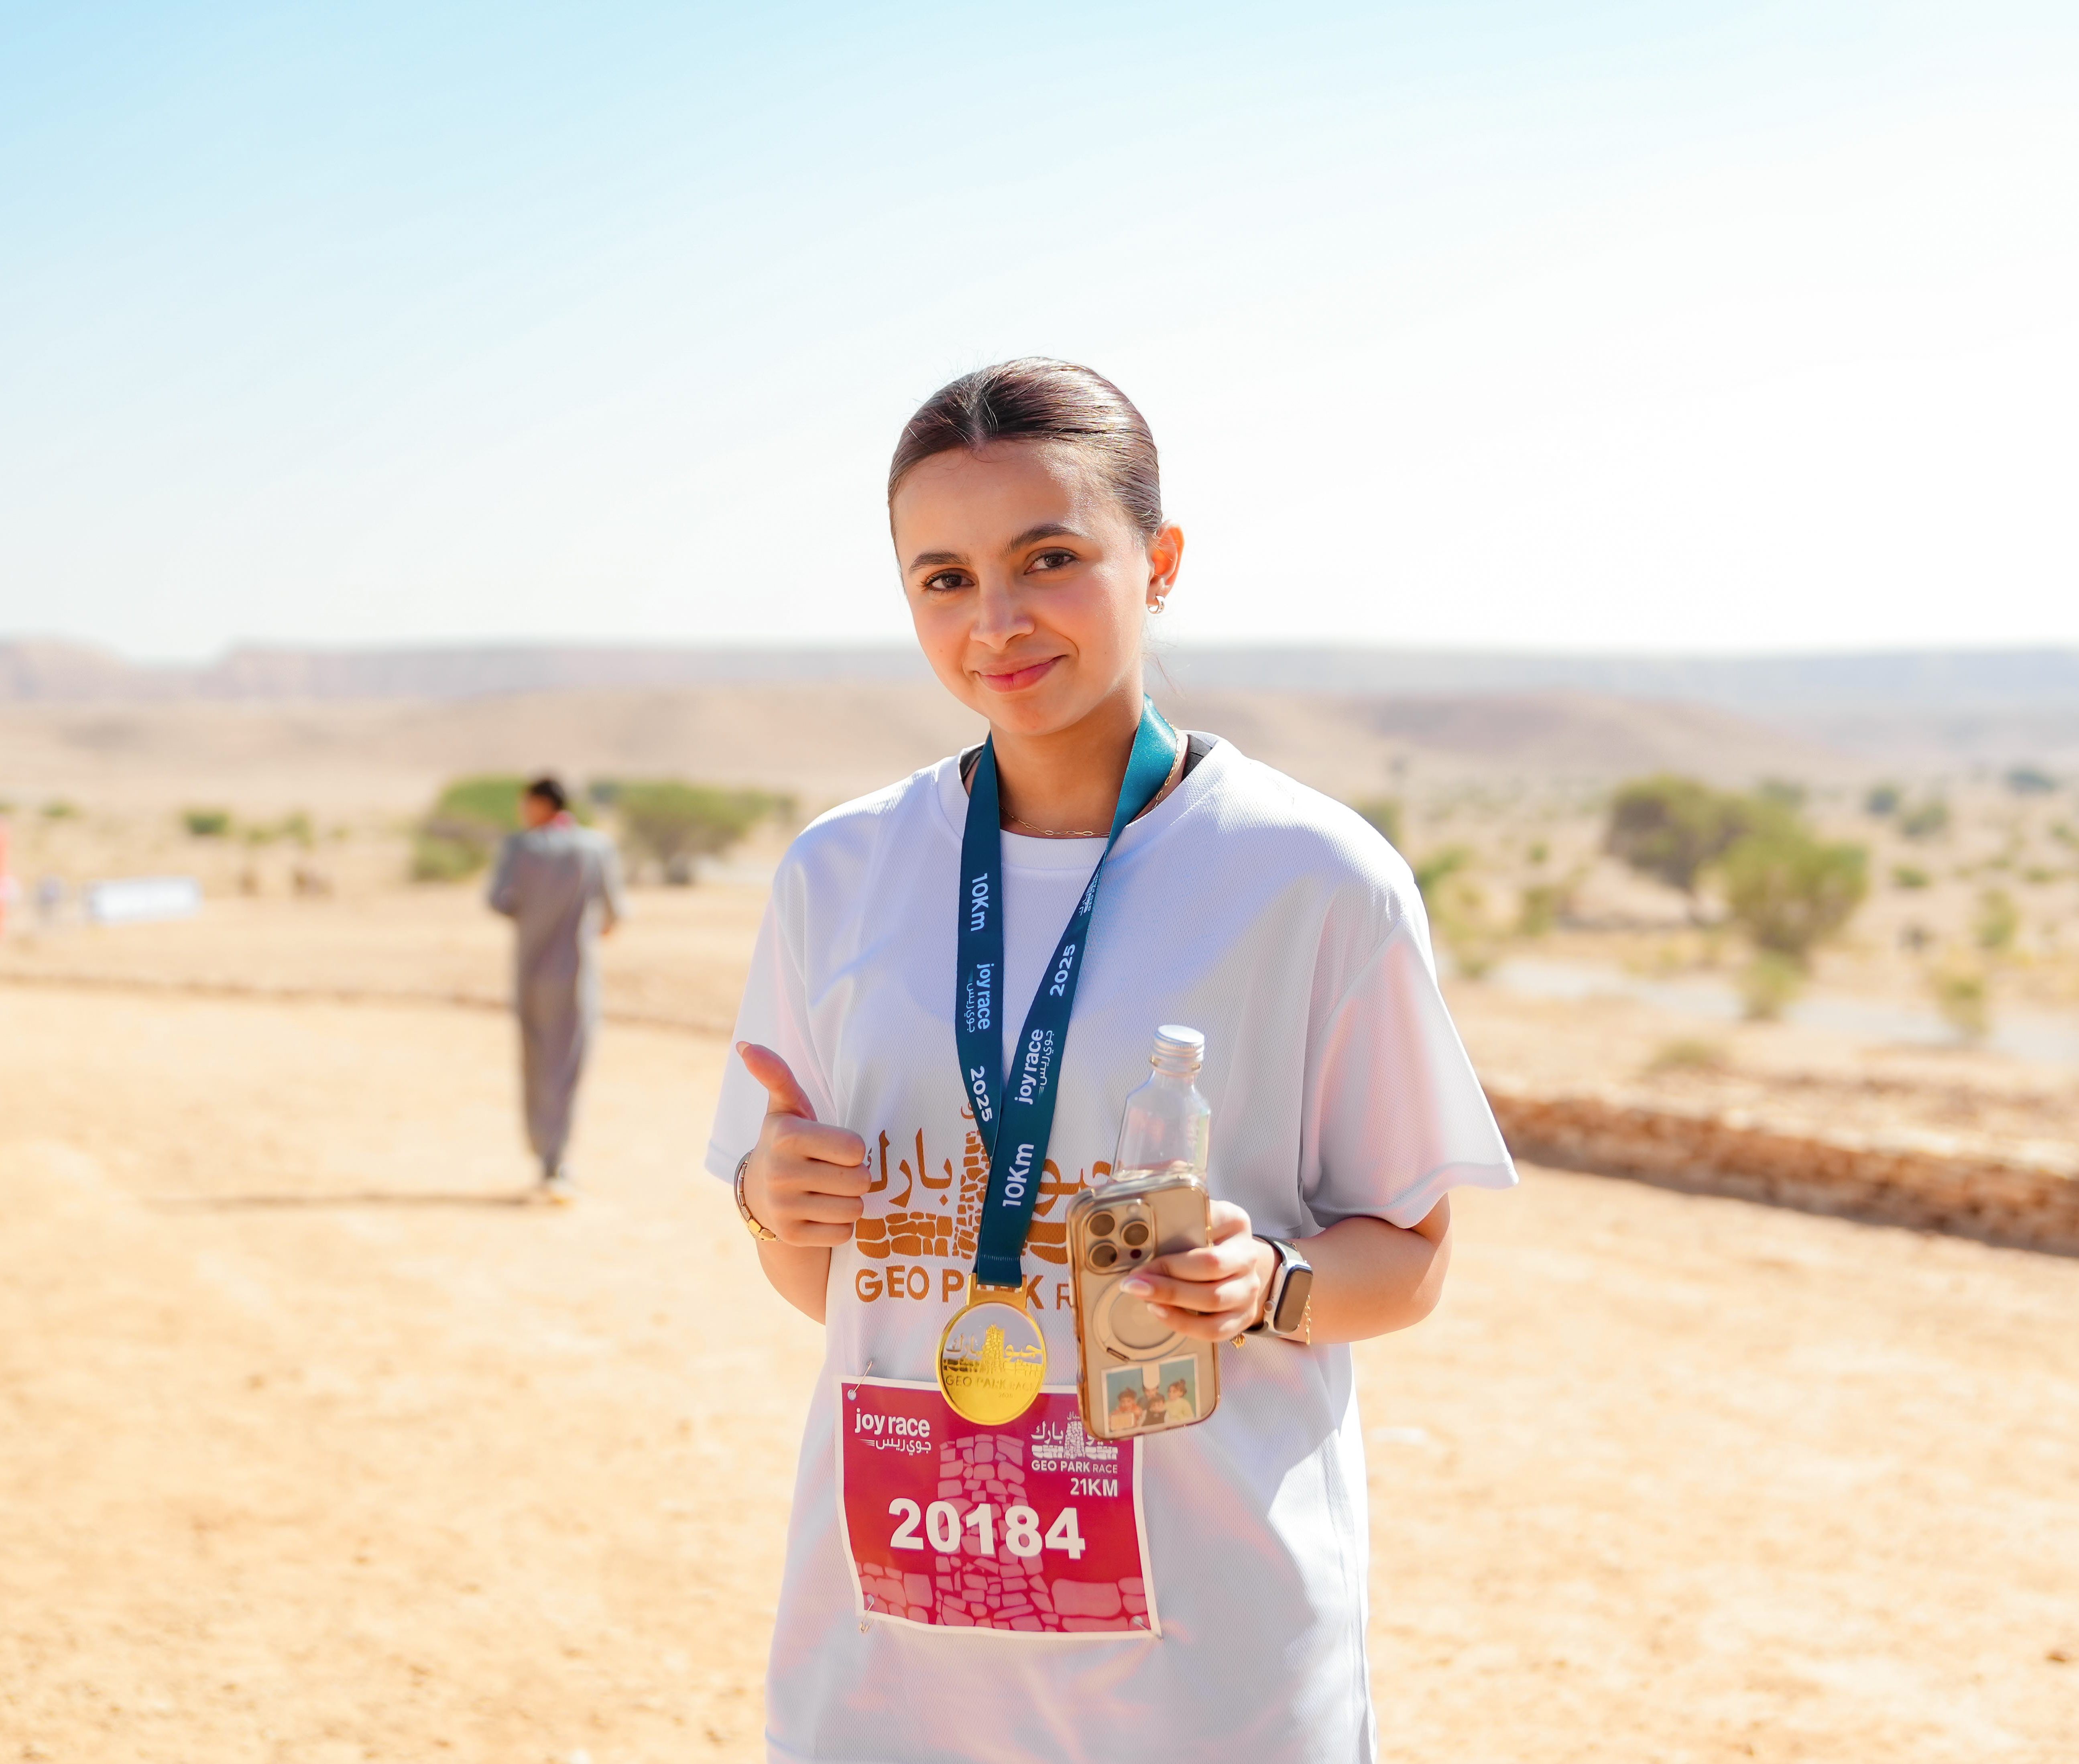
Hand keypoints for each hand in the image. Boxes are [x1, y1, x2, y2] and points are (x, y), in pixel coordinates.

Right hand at [736, 1042, 868, 1246]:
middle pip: (859, 1181)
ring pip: (853, 1209)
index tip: (838, 1147)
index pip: (856, 1148)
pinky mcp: (791, 1235)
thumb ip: (777, 1075)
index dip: (854, 1149)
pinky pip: (842, 1233)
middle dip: (856, 1176)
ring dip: (851, 1201)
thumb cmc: (789, 1142)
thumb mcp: (786, 1107)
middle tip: (836, 1171)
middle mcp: (781, 1172)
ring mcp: (784, 1207)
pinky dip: (839, 1225)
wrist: (760, 1194)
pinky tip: (822, 1212)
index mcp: (787, 1136)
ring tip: (831, 1190)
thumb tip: (745, 1045)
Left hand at [1119, 1200, 1273, 1340]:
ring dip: (1171, 1298)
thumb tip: (1153, 1172)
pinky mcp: (1242, 1317)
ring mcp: (1247, 1288)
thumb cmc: (1207, 1238)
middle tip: (1132, 1278)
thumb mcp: (1197, 1211)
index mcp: (1235, 1220)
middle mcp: (1247, 1254)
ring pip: (1213, 1299)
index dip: (1174, 1231)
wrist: (1240, 1267)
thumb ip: (1176, 1192)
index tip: (1141, 1238)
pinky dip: (1183, 1323)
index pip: (1211, 1220)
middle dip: (1167, 1273)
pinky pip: (1214, 1329)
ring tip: (1140, 1293)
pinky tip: (1158, 1311)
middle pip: (1210, 1265)